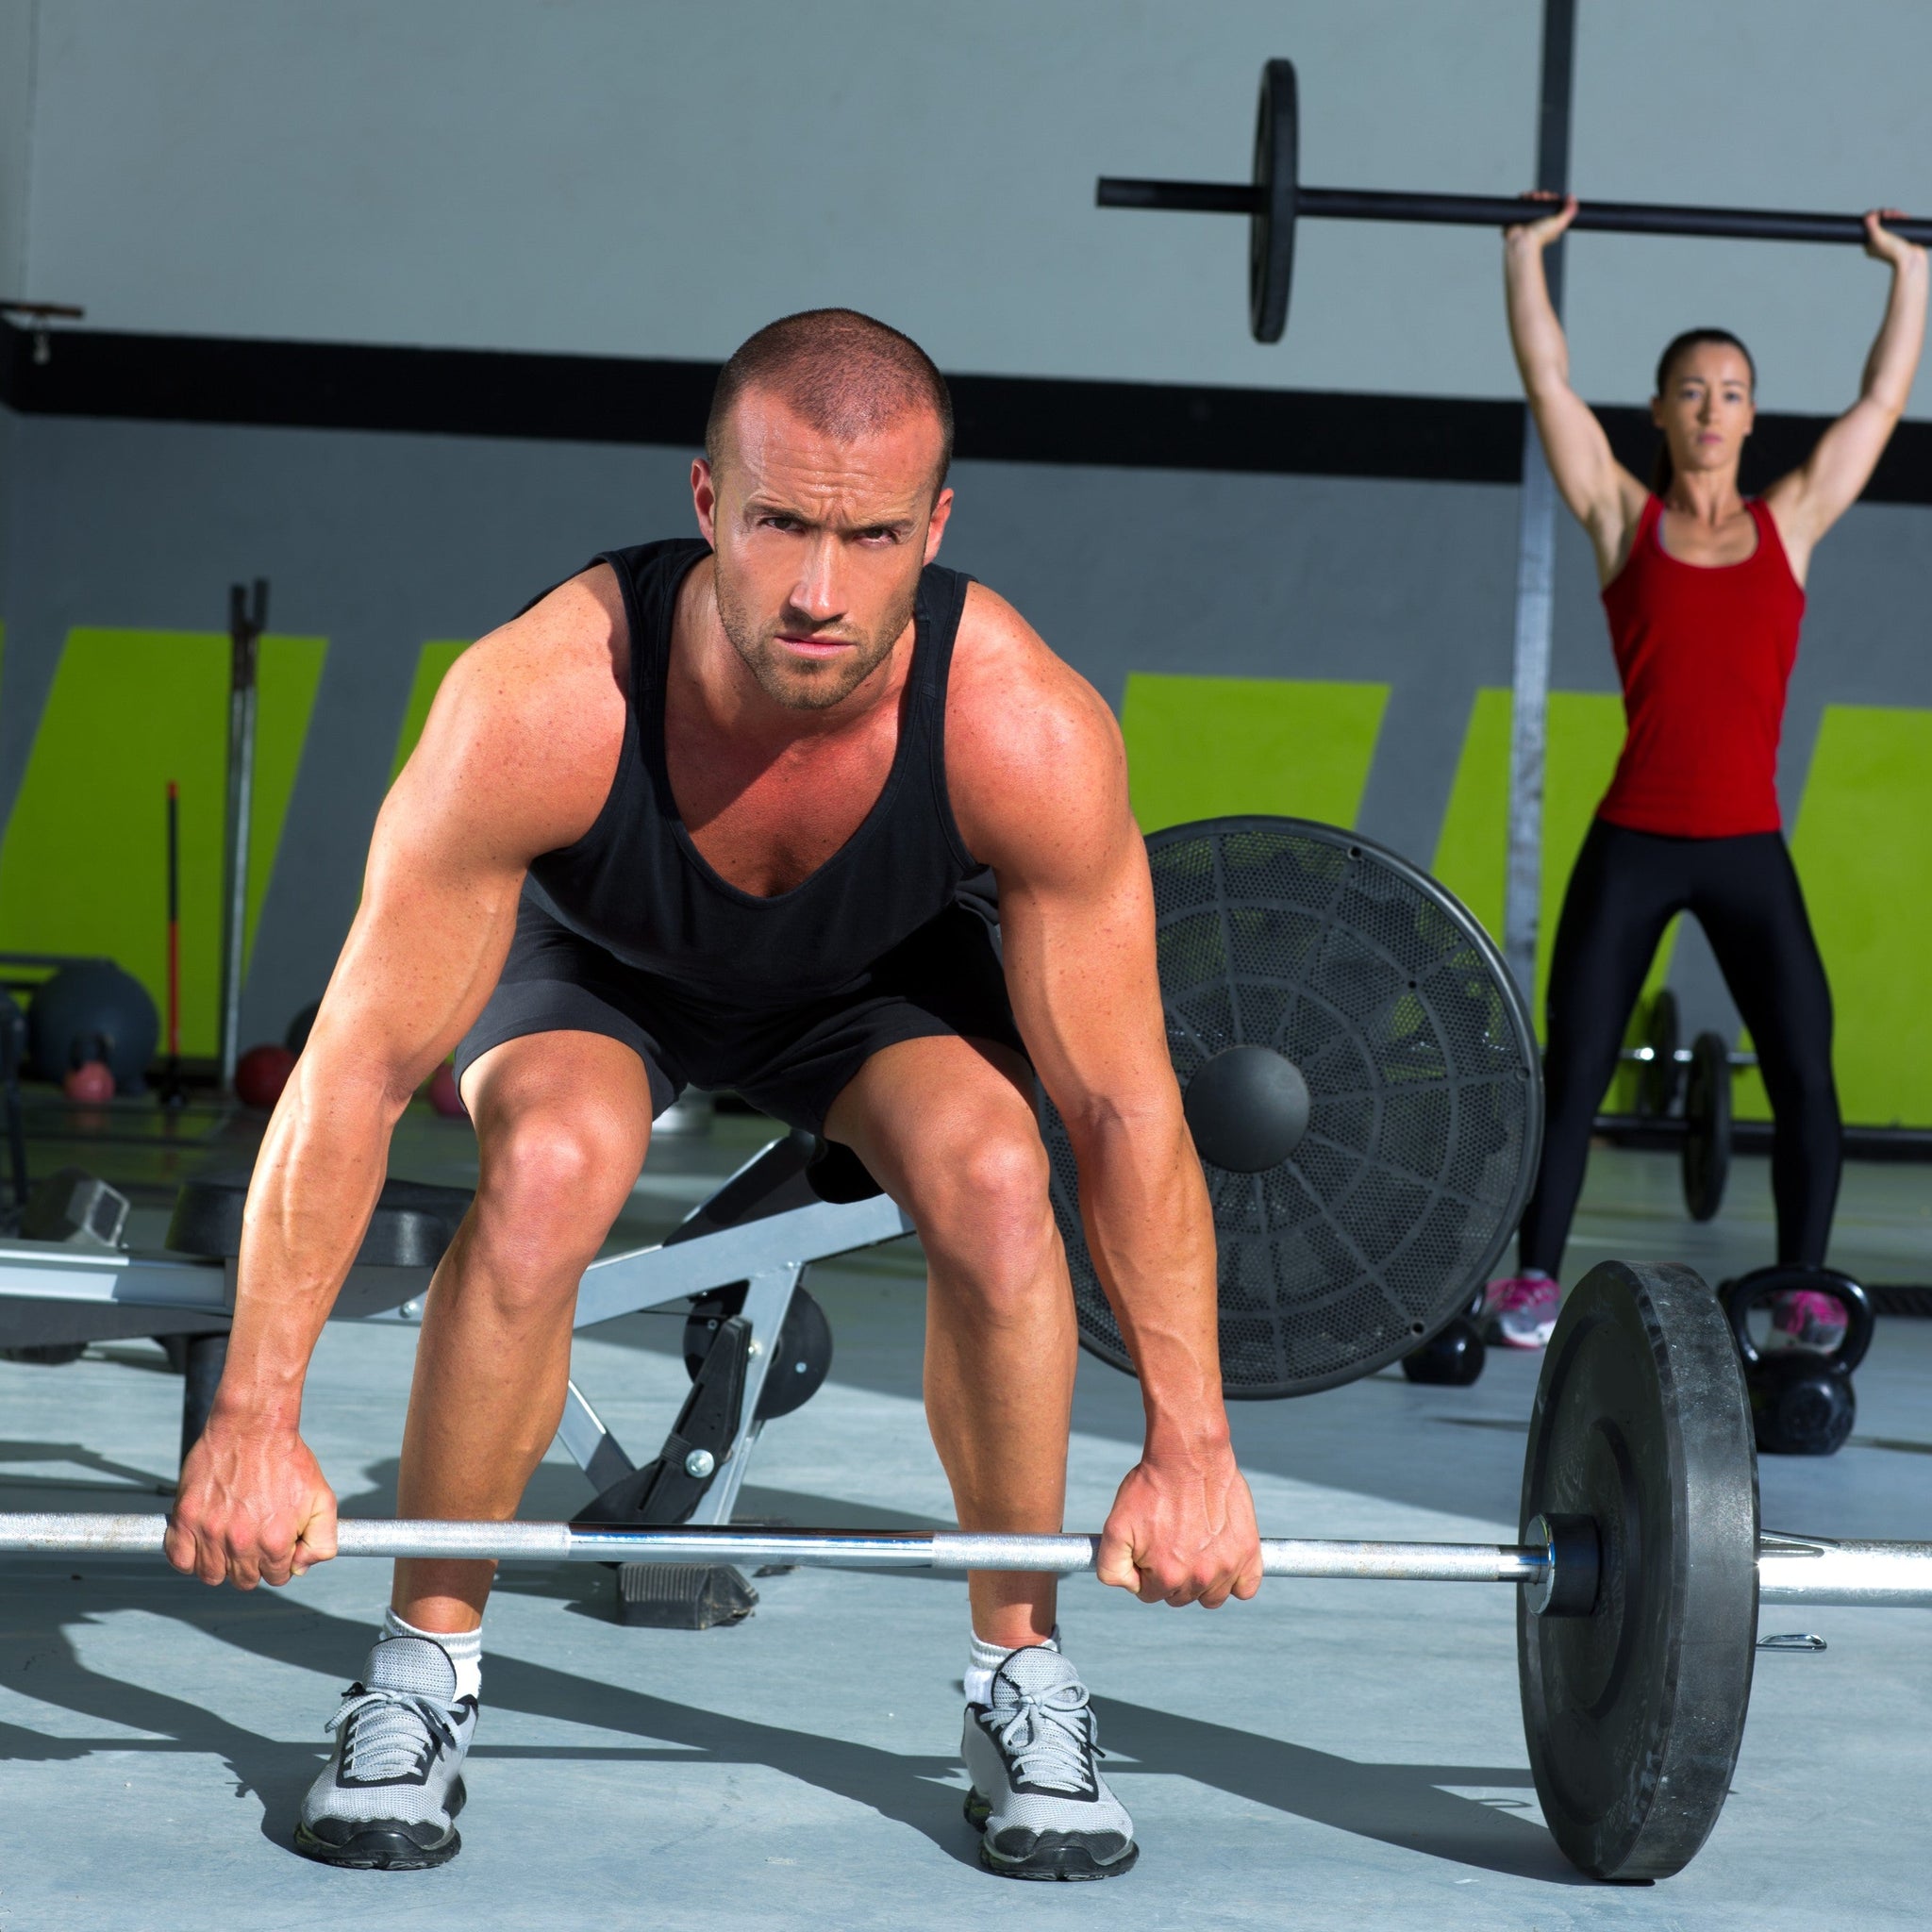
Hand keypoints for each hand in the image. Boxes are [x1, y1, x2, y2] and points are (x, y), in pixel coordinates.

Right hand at [165, 1414, 337, 1588]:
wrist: (254, 1427)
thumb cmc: (288, 1459)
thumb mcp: (323, 1498)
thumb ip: (322, 1541)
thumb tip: (300, 1568)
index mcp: (275, 1541)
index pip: (277, 1577)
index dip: (280, 1562)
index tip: (277, 1545)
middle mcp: (241, 1542)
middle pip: (243, 1581)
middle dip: (253, 1565)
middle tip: (255, 1539)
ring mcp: (210, 1532)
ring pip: (210, 1576)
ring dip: (222, 1565)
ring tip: (231, 1540)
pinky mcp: (186, 1518)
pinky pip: (180, 1560)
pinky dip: (189, 1557)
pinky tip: (205, 1541)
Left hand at [1095, 1437, 1262, 1608]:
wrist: (1189, 1455)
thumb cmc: (1152, 1487)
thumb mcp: (1115, 1525)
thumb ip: (1110, 1567)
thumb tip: (1128, 1587)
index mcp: (1168, 1575)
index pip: (1150, 1594)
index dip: (1145, 1570)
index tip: (1149, 1547)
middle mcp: (1201, 1577)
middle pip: (1181, 1596)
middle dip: (1172, 1574)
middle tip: (1170, 1540)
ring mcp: (1228, 1565)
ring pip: (1212, 1596)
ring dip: (1201, 1579)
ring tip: (1194, 1545)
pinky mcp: (1249, 1552)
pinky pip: (1246, 1588)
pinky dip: (1236, 1580)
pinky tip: (1221, 1558)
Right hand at [1506, 190, 1577, 249]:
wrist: (1521, 241)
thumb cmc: (1539, 237)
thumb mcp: (1560, 223)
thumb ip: (1569, 212)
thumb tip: (1572, 198)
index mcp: (1550, 223)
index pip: (1554, 205)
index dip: (1553, 198)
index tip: (1552, 197)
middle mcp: (1539, 220)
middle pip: (1543, 201)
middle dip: (1543, 195)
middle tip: (1542, 197)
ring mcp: (1529, 218)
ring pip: (1533, 201)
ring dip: (1534, 195)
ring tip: (1533, 196)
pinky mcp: (1518, 216)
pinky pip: (1521, 203)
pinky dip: (1523, 198)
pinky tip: (1525, 196)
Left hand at [1864, 209, 1924, 269]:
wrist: (1910, 259)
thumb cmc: (1892, 250)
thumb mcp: (1877, 237)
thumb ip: (1870, 225)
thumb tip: (1869, 214)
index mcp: (1869, 245)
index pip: (1868, 228)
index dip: (1872, 217)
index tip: (1877, 213)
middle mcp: (1879, 243)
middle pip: (1879, 223)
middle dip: (1884, 215)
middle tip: (1888, 213)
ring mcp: (1892, 240)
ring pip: (1890, 222)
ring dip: (1893, 215)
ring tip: (1897, 215)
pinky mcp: (1903, 237)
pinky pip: (1900, 224)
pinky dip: (1901, 218)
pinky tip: (1903, 217)